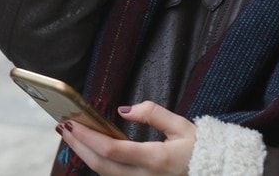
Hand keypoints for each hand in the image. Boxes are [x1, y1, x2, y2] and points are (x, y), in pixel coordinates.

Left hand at [58, 102, 195, 175]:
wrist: (215, 171)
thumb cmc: (200, 149)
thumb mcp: (182, 126)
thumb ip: (153, 114)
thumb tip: (124, 110)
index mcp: (155, 160)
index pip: (112, 150)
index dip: (88, 137)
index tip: (72, 122)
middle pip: (101, 165)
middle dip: (78, 145)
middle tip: (63, 126)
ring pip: (104, 174)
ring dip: (84, 154)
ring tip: (71, 134)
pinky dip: (97, 162)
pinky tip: (89, 148)